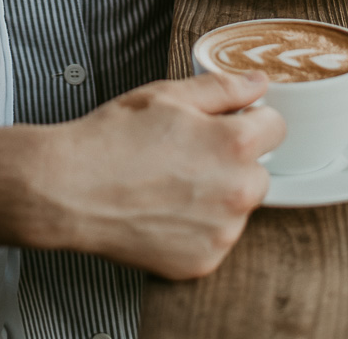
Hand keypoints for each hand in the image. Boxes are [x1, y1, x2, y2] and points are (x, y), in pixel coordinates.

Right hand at [27, 69, 283, 278]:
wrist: (71, 189)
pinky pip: (214, 238)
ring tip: (169, 182)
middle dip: (234, 161)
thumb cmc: (115, 137)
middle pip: (258, 171)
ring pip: (235, 207)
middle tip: (189, 153)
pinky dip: (197, 227)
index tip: (228, 123)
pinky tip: (164, 209)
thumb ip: (224, 88)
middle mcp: (237, 193)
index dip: (251, 119)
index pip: (276, 127)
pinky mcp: (201, 262)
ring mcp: (221, 234)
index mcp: (235, 145)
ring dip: (216, 195)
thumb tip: (258, 84)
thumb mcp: (169, 95)